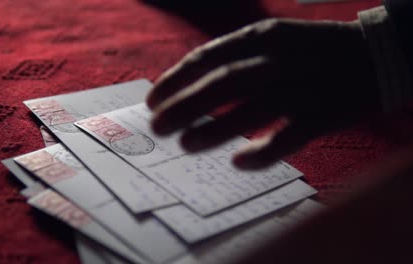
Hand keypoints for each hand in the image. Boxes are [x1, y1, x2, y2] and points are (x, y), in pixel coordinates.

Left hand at [147, 18, 379, 168]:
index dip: (176, 79)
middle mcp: (280, 58)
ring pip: (252, 107)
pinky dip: (263, 151)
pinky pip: (290, 136)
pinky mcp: (324, 113)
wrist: (374, 55)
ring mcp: (303, 85)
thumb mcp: (273, 38)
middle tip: (157, 127)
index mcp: (263, 36)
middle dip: (185, 104)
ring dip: (214, 127)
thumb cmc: (311, 51)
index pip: (208, 56)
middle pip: (224, 82)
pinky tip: (238, 163)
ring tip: (184, 143)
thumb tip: (192, 86)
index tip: (153, 100)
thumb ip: (236, 57)